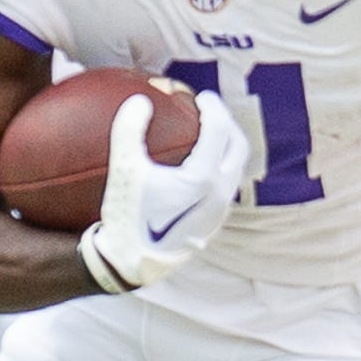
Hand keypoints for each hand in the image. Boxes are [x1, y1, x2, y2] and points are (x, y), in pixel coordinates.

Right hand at [80, 91, 247, 290]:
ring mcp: (220, 212)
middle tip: (209, 111)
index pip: (219, 129)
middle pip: (238, 147)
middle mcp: (220, 195)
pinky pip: (225, 188)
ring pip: (235, 169)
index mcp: (204, 178)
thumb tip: (140, 101)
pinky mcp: (213, 225)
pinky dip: (218, 168)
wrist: (130, 262)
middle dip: (227, 124)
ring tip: (206, 134)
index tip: (201, 97)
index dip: (212, 107)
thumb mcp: (123, 169)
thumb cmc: (126, 215)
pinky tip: (197, 166)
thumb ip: (129, 130)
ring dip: (225, 147)